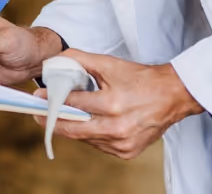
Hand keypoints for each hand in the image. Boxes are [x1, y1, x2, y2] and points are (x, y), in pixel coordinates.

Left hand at [33, 49, 203, 159]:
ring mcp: (122, 142)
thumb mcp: (110, 64)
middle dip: (52, 122)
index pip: (73, 104)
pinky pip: (98, 145)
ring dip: (70, 129)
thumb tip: (56, 60)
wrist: (173, 96)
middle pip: (73, 129)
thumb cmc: (142, 79)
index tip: (38, 98)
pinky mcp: (127, 152)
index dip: (52, 100)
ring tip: (59, 118)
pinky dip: (89, 136)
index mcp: (113, 103)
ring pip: (85, 139)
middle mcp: (117, 127)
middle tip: (38, 115)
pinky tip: (84, 125)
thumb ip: (81, 60)